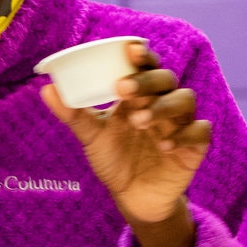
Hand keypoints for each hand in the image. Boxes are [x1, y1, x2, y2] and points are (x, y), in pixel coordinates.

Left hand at [40, 42, 210, 246]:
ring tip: (139, 121)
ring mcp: (180, 122)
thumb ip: (73, 114)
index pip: (145, 65)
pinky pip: (199, 132)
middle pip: (165, 79)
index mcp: (139, 94)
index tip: (130, 50)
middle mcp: (162, 102)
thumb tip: (47, 88)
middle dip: (146, 80)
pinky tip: (165, 145)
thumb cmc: (115, 159)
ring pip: (184, 100)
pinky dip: (184, 135)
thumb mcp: (92, 137)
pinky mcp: (194, 146)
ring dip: (162, 106)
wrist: (132, 197)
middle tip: (123, 90)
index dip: (141, 55)